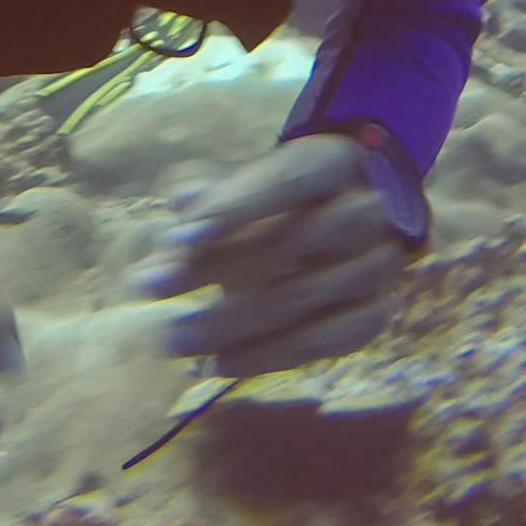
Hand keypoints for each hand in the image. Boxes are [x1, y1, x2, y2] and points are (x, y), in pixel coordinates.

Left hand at [131, 133, 412, 375]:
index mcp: (334, 161)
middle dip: (215, 268)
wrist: (338, 223)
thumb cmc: (273, 200)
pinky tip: (215, 363)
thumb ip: (209, 193)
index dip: (236, 207)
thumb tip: (182, 203)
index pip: (291, 178)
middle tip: (149, 287)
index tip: (177, 238)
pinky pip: (322, 344)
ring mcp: (376, 267)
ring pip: (303, 298)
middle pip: (294, 241)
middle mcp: (366, 212)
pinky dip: (265, 357)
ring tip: (171, 337)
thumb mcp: (243, 182)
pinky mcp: (372, 315)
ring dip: (230, 323)